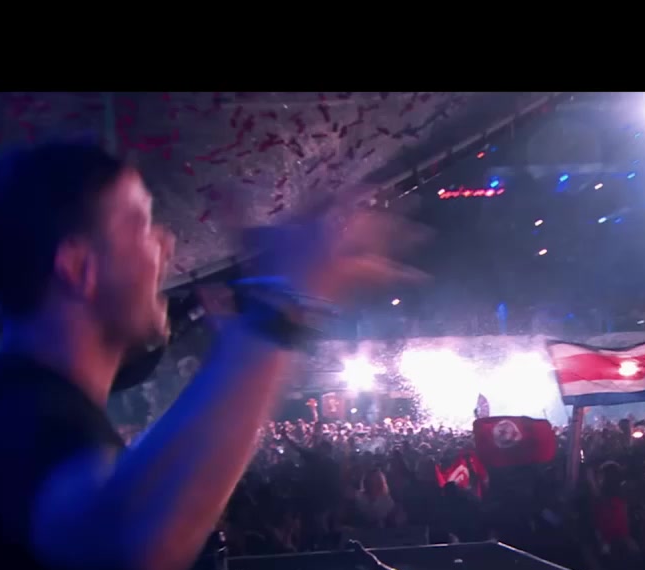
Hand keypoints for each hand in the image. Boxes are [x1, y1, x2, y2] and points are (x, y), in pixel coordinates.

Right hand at [239, 192, 429, 301]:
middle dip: (385, 211)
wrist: (280, 308)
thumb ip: (234, 211)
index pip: (338, 197)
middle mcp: (338, 232)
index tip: (370, 187)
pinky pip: (386, 274)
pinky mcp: (359, 279)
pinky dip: (403, 274)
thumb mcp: (245, 238)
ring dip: (403, 234)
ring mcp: (352, 255)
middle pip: (367, 217)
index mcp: (314, 219)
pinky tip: (420, 276)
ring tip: (424, 233)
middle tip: (411, 202)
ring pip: (382, 240)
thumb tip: (220, 188)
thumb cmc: (262, 274)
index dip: (356, 192)